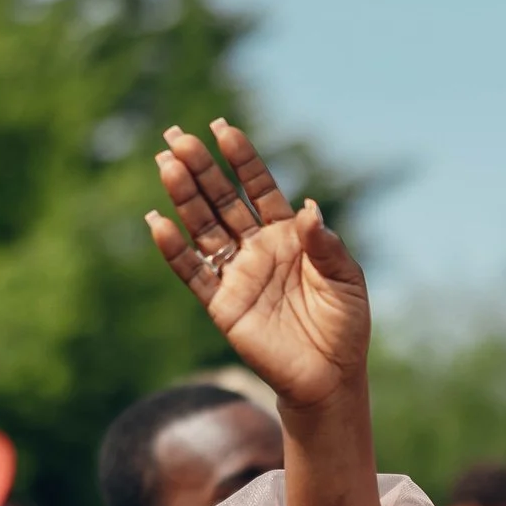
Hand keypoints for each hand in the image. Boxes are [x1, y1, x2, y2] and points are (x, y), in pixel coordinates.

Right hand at [147, 120, 369, 410]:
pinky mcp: (221, 305)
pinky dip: (174, 249)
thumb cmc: (343, 325)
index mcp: (288, 235)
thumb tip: (311, 209)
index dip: (242, 159)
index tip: (223, 128)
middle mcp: (256, 248)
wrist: (329, 377)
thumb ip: (327, 246)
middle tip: (176, 136)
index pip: (258, 188)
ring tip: (165, 164)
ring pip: (203, 228)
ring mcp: (236, 275)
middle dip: (200, 168)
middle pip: (222, 201)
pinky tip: (158, 222)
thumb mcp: (346, 280)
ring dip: (183, 197)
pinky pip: (192, 273)